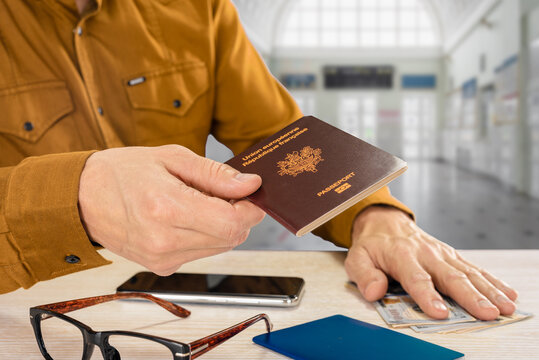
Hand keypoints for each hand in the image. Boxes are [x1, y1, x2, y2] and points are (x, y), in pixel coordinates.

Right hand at [78, 145, 264, 274]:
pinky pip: (201, 253)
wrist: (82, 197)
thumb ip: (215, 174)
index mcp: (167, 208)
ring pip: (219, 248)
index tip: (252, 193)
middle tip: (227, 193)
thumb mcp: (172, 157)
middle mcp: (164, 240)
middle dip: (239, 215)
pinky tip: (188, 218)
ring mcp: (161, 258)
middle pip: (231, 238)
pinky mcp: (161, 267)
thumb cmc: (123, 171)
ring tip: (202, 202)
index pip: (232, 222)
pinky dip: (206, 236)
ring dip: (223, 226)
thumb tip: (250, 184)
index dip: (251, 208)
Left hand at [345, 206, 517, 320]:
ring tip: (505, 307)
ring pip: (468, 273)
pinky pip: (474, 268)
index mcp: (401, 255)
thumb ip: (364, 274)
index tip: (440, 312)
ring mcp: (442, 254)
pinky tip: (507, 293)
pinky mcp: (451, 255)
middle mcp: (426, 254)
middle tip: (487, 313)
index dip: (428, 296)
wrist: (384, 220)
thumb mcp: (357, 257)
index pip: (416, 278)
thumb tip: (374, 291)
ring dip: (488, 291)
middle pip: (450, 277)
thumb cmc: (372, 244)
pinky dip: (492, 280)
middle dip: (470, 296)